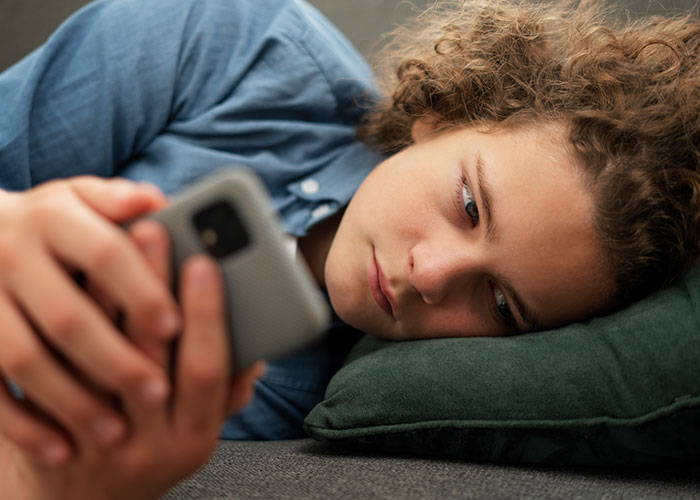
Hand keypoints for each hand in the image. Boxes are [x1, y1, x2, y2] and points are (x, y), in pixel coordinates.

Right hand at [0, 177, 179, 463]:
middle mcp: (11, 255)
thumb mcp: (80, 198)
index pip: (104, 253)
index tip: (174, 326)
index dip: (140, 290)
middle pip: (67, 316)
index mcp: (52, 215)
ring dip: (70, 399)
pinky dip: (21, 423)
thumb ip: (118, 200)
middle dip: (113, 358)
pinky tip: (58, 448)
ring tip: (115, 432)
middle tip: (157, 393)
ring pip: (25, 359)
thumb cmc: (54, 223)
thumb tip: (159, 201)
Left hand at [0, 254, 264, 499]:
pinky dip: (63, 324)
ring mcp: (97, 442)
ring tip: (108, 243)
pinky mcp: (53, 436)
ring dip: (103, 296)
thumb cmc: (153, 452)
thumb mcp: (200, 430)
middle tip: (153, 232)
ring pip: (98, 357)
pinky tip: (67, 281)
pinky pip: (56, 372)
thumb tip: (258, 351)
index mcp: (196, 437)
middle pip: (150, 355)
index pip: (206, 368)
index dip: (207, 314)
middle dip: (152, 288)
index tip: (205, 263)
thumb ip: (228, 391)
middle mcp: (149, 444)